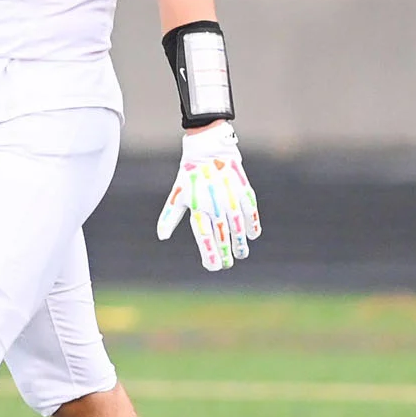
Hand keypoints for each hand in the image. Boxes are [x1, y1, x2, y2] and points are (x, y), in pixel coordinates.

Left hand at [156, 121, 260, 270]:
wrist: (208, 149)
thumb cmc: (189, 176)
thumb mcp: (177, 195)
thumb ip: (170, 217)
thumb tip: (162, 237)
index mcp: (197, 206)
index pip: (203, 235)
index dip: (209, 253)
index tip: (213, 267)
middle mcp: (214, 204)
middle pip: (222, 234)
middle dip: (225, 252)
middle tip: (227, 265)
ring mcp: (230, 197)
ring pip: (237, 225)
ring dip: (240, 242)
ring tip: (241, 255)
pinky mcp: (243, 190)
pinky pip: (251, 210)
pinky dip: (253, 223)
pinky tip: (253, 235)